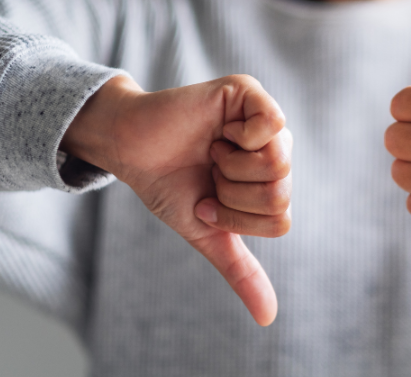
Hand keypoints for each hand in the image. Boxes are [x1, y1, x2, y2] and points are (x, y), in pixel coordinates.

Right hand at [61, 74, 291, 325]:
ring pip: (278, 163)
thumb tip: (268, 318)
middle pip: (281, 192)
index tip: (208, 200)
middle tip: (210, 174)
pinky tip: (221, 132)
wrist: (129, 149)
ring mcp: (265, 119)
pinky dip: (242, 138)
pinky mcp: (250, 92)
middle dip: (233, 194)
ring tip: (212, 152)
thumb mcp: (208, 231)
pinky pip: (273, 124)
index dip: (237, 218)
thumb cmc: (170, 184)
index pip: (280, 218)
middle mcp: (276, 149)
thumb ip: (240, 269)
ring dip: (232, 168)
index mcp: (271, 181)